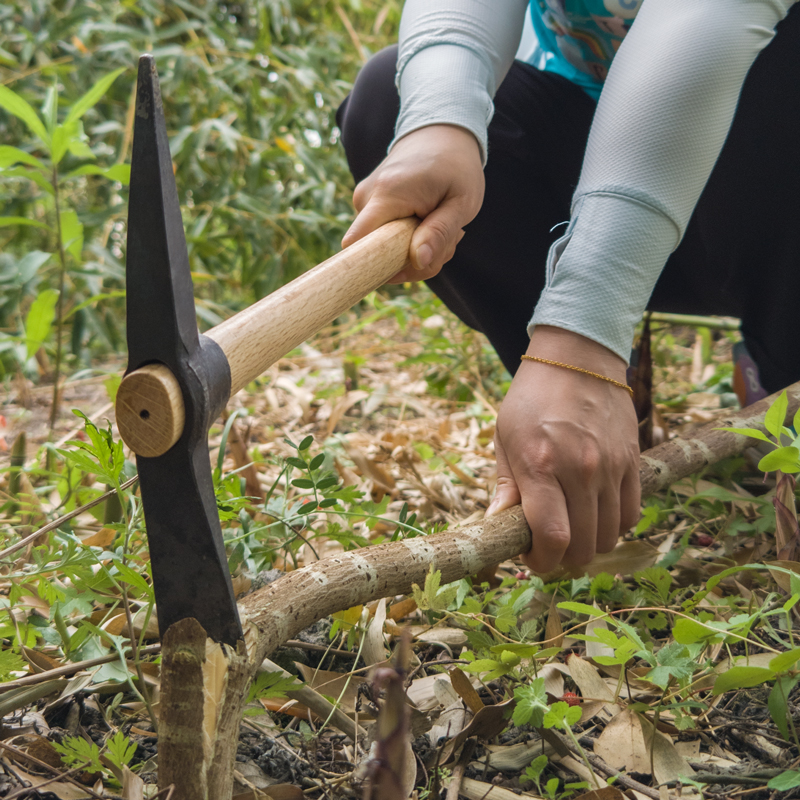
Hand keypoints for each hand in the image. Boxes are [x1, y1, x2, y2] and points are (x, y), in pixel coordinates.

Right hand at [342, 124, 484, 282]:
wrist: (440, 131)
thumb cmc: (456, 166)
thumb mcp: (461, 202)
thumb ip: (440, 233)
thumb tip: (418, 262)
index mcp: (387, 195)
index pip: (358, 246)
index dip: (375, 269)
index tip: (405, 271)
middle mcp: (366, 198)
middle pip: (376, 256)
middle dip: (413, 261)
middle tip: (446, 242)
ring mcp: (363, 201)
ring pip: (383, 250)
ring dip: (415, 250)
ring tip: (439, 224)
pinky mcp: (368, 206)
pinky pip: (384, 238)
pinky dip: (409, 240)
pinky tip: (427, 221)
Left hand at [487, 326, 640, 571]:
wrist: (577, 358)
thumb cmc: (531, 398)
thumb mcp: (505, 437)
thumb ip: (505, 486)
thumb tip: (496, 525)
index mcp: (541, 465)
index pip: (551, 537)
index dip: (540, 561)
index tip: (530, 557)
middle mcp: (580, 470)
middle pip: (584, 546)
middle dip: (562, 557)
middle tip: (547, 545)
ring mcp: (611, 467)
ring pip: (610, 536)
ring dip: (589, 544)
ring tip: (571, 530)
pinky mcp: (633, 462)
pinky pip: (631, 513)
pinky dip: (613, 526)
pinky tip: (594, 515)